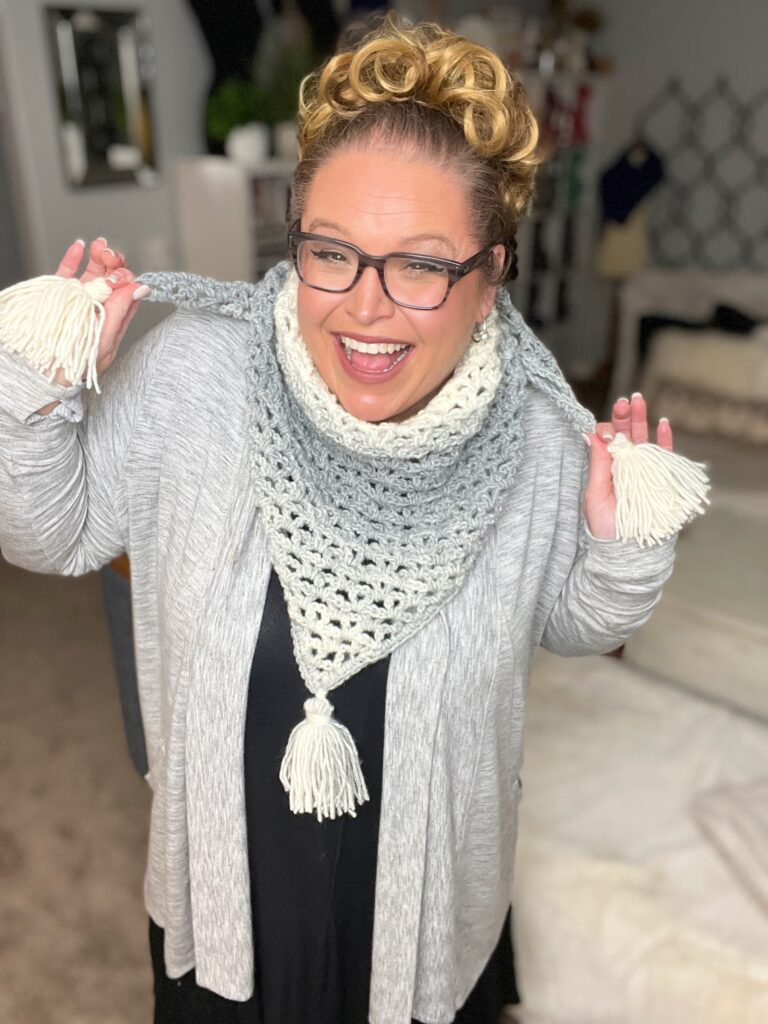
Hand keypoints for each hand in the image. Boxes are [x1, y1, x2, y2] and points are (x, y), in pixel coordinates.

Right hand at [46, 238, 146, 385]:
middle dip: (114, 263)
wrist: (48, 372)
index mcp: (114, 318)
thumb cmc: (81, 364)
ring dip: (98, 257)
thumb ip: (121, 312)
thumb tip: (140, 288)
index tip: (120, 272)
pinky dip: (73, 258)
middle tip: (109, 255)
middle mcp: (99, 306)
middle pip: (112, 279)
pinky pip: (68, 273)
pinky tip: (80, 247)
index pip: (126, 292)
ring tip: (99, 246)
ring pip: (93, 273)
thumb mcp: (105, 339)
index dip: (126, 277)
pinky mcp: (61, 295)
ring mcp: (81, 299)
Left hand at [582, 392, 674, 539]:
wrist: (627, 549)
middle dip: (624, 417)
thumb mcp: (595, 493)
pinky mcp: (662, 479)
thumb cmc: (605, 525)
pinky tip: (662, 423)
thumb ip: (596, 464)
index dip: (606, 430)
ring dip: (642, 419)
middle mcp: (625, 466)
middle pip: (626, 435)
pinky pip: (666, 456)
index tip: (604, 428)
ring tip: (639, 401)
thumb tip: (587, 433)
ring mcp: (644, 471)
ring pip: (644, 439)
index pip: (607, 442)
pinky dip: (666, 439)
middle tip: (623, 401)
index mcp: (607, 468)